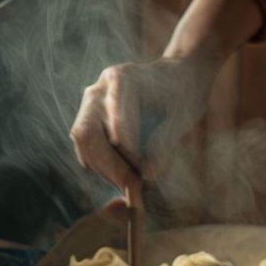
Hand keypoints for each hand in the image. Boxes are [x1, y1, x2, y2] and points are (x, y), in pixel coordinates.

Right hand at [69, 56, 216, 191]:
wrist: (178, 77)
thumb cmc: (183, 93)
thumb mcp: (182, 117)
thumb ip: (164, 144)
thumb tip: (146, 175)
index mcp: (123, 80)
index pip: (116, 126)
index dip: (128, 156)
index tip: (142, 179)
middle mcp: (101, 89)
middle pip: (87, 133)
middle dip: (108, 165)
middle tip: (131, 188)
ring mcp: (92, 102)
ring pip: (83, 141)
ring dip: (102, 168)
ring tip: (128, 184)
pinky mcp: (90, 116)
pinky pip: (85, 145)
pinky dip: (100, 164)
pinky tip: (121, 175)